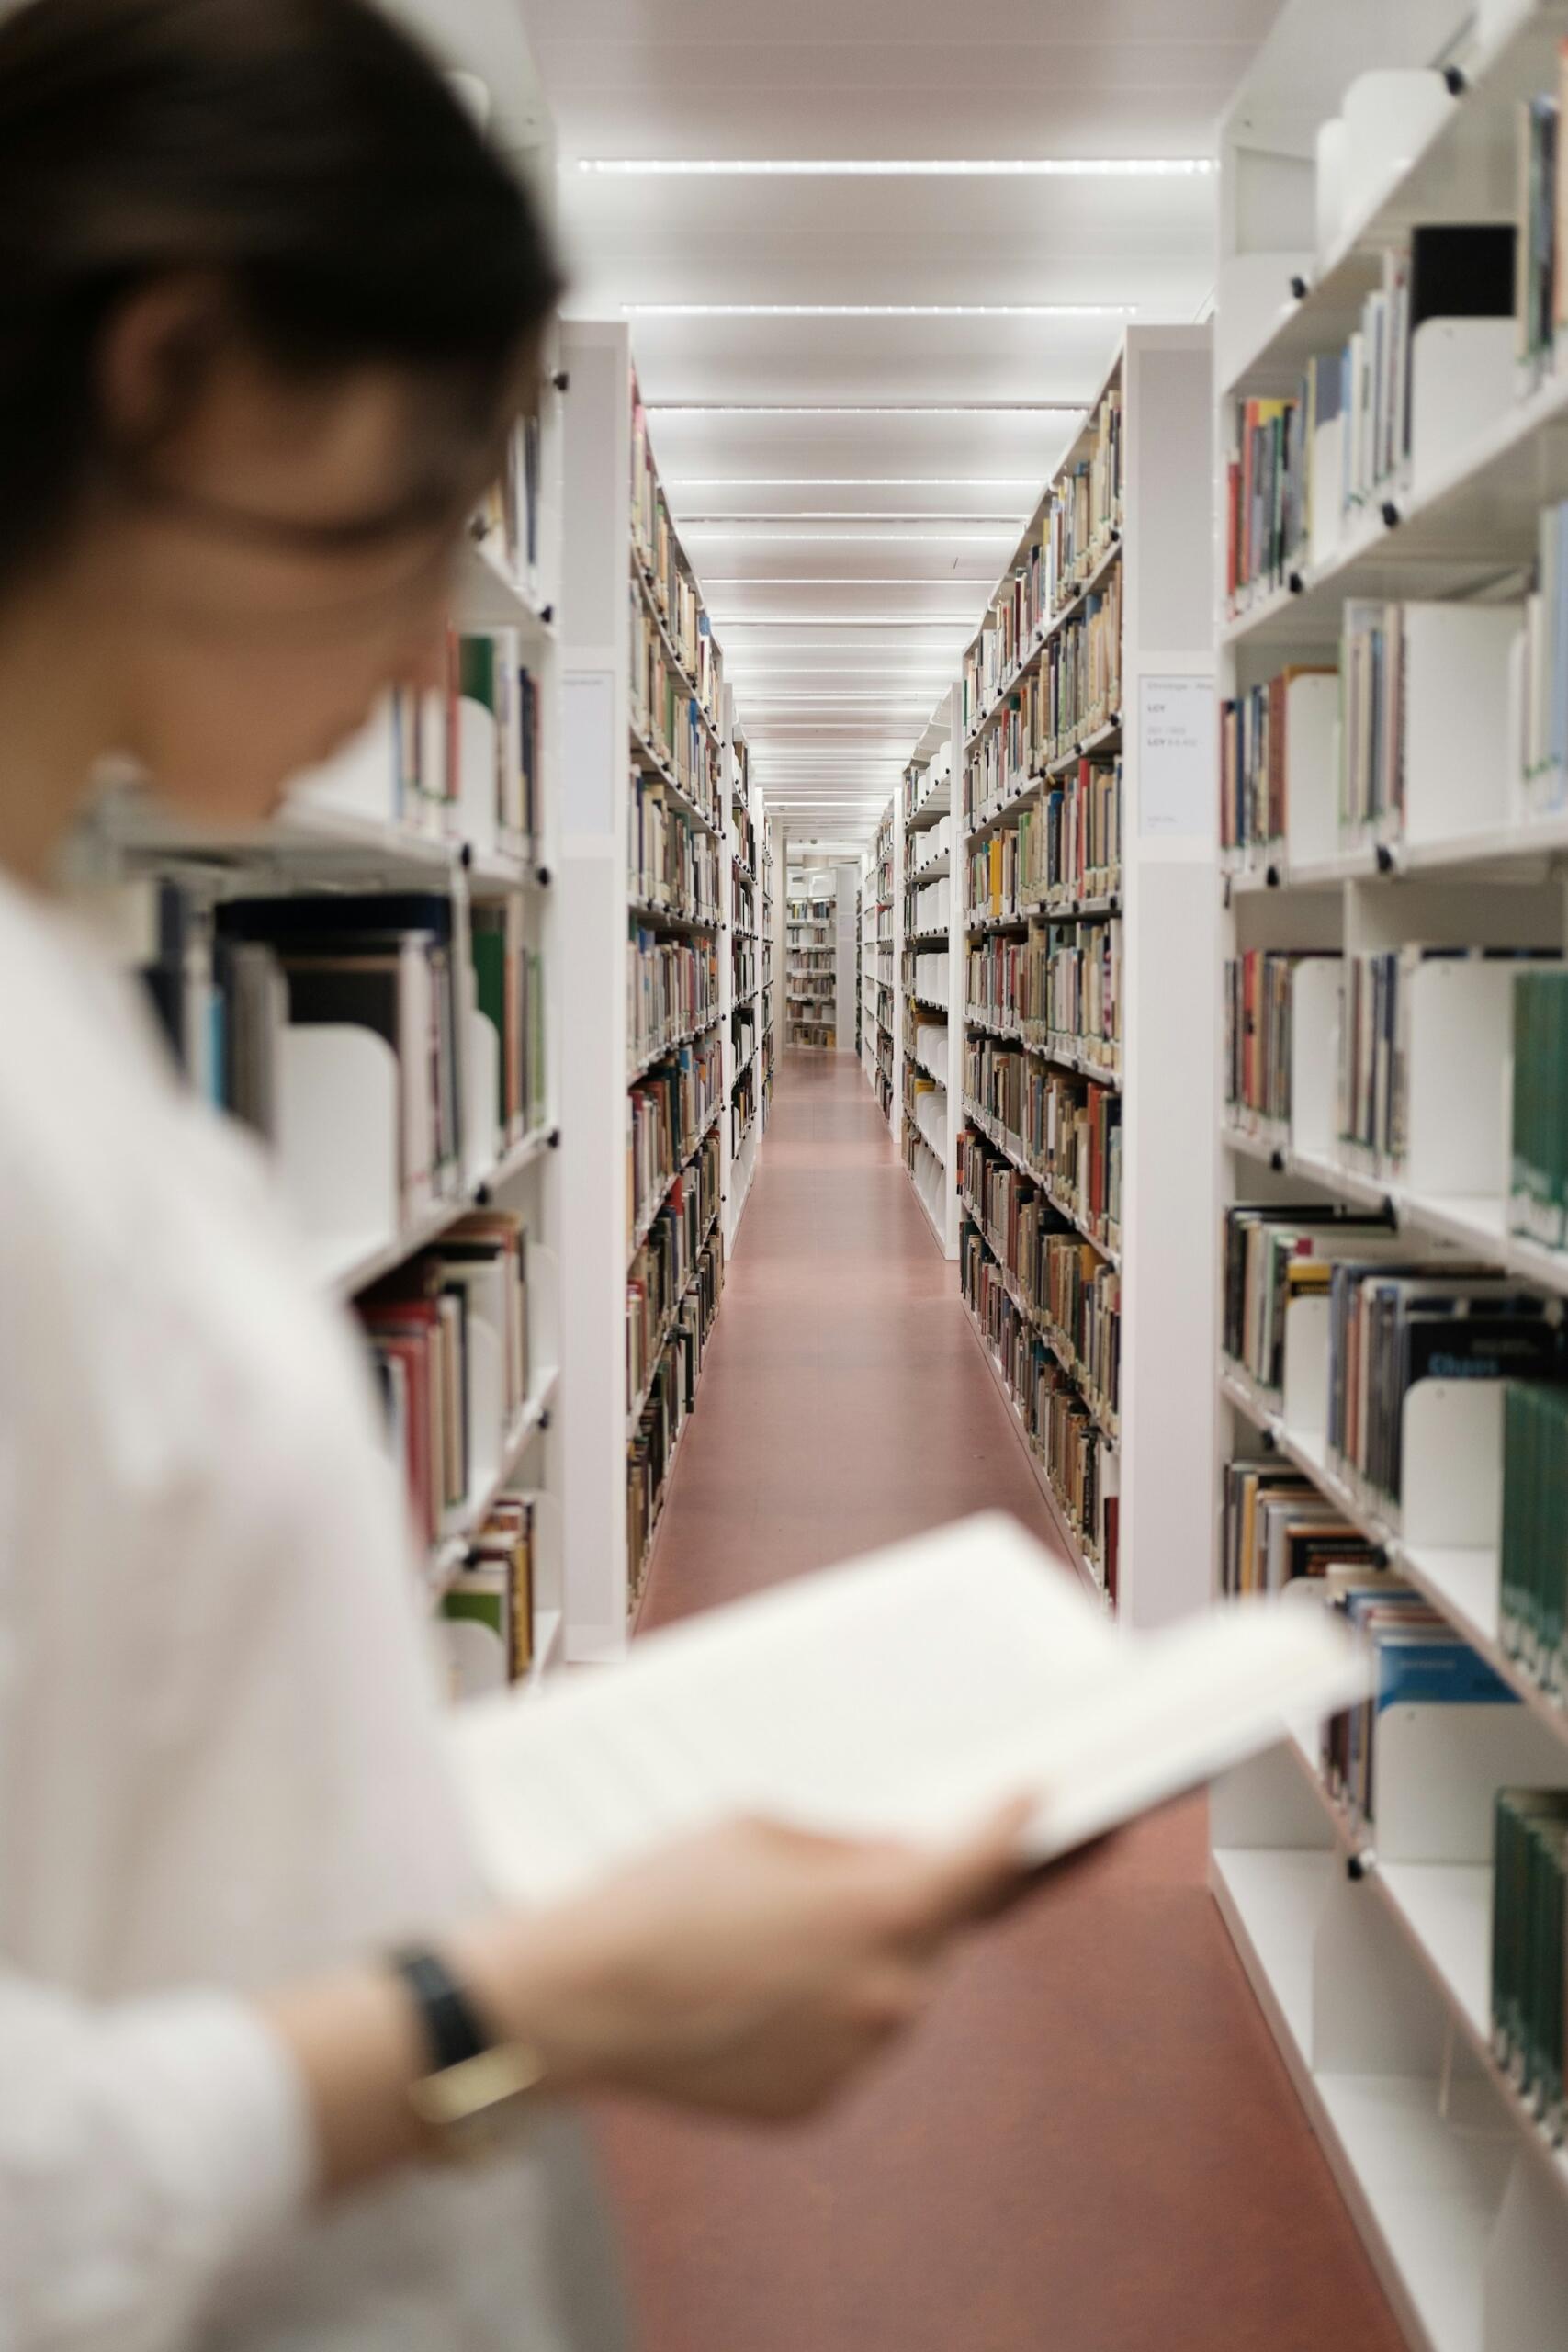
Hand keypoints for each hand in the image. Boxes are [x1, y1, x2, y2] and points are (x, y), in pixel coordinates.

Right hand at [455, 1802, 1033, 2122]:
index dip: (1013, 1827)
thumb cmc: (662, 1898)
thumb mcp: (761, 1829)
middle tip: (845, 1875)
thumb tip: (897, 1861)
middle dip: (911, 1899)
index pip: (982, 1866)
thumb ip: (848, 1848)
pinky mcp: (815, 2102)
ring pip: (890, 1990)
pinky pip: (845, 2043)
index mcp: (881, 1912)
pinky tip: (752, 1989)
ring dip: (859, 1960)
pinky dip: (820, 2014)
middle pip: (937, 1933)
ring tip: (765, 1937)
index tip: (1031, 1802)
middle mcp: (886, 1995)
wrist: (579, 2001)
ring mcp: (854, 2059)